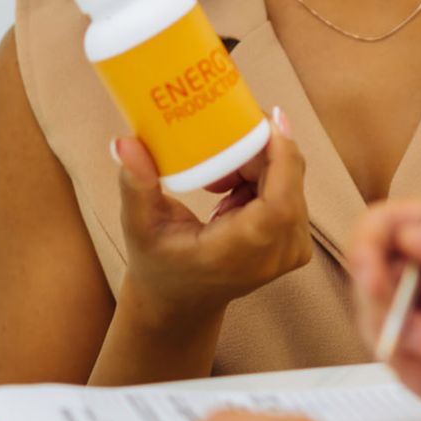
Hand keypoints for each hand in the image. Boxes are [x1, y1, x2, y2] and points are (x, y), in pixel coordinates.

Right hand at [114, 114, 311, 329]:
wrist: (182, 301)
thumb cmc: (159, 264)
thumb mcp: (140, 227)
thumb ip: (136, 185)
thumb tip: (124, 143)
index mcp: (241, 252)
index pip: (280, 200)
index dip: (282, 154)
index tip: (266, 118)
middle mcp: (276, 254)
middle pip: (287, 180)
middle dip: (259, 149)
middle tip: (224, 136)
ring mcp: (291, 250)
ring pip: (290, 180)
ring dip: (258, 163)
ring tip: (217, 177)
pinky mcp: (296, 242)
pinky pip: (290, 189)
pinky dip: (264, 176)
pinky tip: (231, 187)